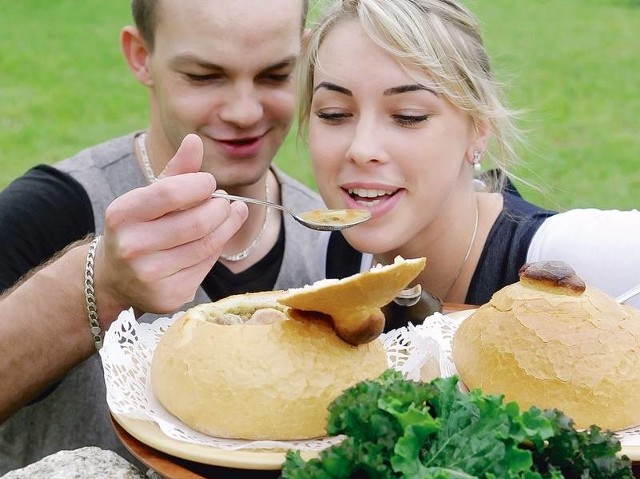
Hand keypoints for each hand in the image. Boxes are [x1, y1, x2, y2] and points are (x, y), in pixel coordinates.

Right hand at [96, 134, 248, 317]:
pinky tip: (215, 239)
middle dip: (220, 208)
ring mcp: (148, 275)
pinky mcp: (168, 296)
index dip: (201, 185)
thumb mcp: (150, 196)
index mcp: (122, 213)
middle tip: (225, 202)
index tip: (209, 184)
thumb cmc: (140, 227)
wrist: (116, 277)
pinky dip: (216, 249)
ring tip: (230, 214)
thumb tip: (195, 140)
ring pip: (207, 245)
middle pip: (197, 222)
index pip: (171, 192)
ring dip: (227, 226)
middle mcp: (131, 246)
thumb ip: (176, 170)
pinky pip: (206, 266)